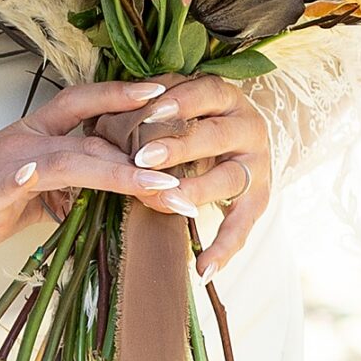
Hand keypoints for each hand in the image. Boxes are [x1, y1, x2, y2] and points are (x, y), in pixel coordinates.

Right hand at [0, 77, 184, 273]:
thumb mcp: (34, 193)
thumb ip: (71, 185)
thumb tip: (116, 190)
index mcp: (37, 134)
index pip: (84, 102)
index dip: (123, 94)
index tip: (164, 91)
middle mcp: (27, 138)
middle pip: (90, 129)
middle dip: (141, 140)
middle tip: (189, 147)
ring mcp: (9, 162)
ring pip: (72, 158)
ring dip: (121, 173)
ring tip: (163, 187)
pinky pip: (20, 182)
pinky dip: (36, 179)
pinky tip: (58, 184)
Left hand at [127, 73, 274, 278]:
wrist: (241, 140)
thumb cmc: (193, 119)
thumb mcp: (179, 104)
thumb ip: (152, 106)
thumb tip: (102, 117)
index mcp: (225, 97)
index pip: (204, 92)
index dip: (178, 102)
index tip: (147, 112)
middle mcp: (248, 127)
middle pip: (215, 136)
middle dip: (179, 147)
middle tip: (144, 158)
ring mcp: (257, 164)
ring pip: (229, 178)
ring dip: (197, 191)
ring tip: (171, 203)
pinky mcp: (259, 198)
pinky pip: (243, 226)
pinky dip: (224, 248)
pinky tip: (203, 269)